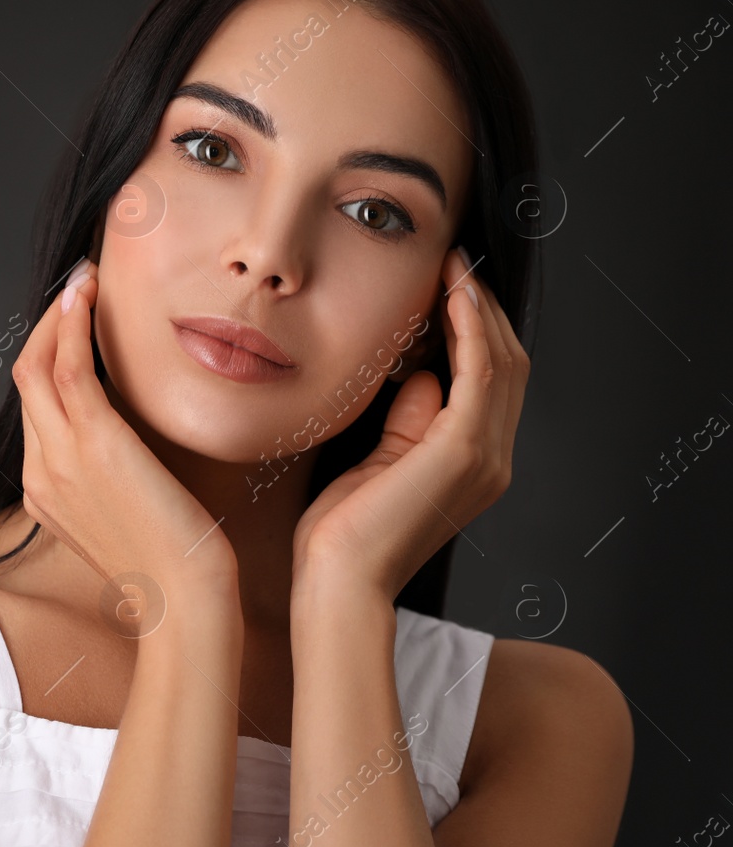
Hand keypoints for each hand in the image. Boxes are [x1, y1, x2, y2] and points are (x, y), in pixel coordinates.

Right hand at [13, 259, 239, 594]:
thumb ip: (115, 481)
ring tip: (84, 281)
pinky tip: (88, 299)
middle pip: (24, 380)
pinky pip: (66, 369)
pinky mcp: (92, 443)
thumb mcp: (130, 516)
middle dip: (45, 327)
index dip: (49, 359)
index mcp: (44, 492)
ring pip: (36, 367)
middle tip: (76, 289)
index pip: (35, 409)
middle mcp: (40, 472)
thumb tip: (136, 449)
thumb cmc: (173, 564)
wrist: (183, 599)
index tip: (74, 327)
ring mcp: (59, 458)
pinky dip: (71, 326)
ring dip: (57, 316)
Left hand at [290, 248, 529, 607]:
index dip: (478, 330)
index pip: (493, 383)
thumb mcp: (378, 462)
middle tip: (455, 264)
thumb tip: (421, 376)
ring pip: (501, 363)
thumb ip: (406, 422)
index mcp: (476, 466)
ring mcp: (485, 457)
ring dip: (479, 309)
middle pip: (507, 366)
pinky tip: (454, 297)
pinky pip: (481, 374)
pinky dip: (472, 330)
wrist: (339, 581)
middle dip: (484, 310)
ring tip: (454, 269)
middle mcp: (493, 461)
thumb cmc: (342, 534)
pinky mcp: (463, 451)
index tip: (451, 287)